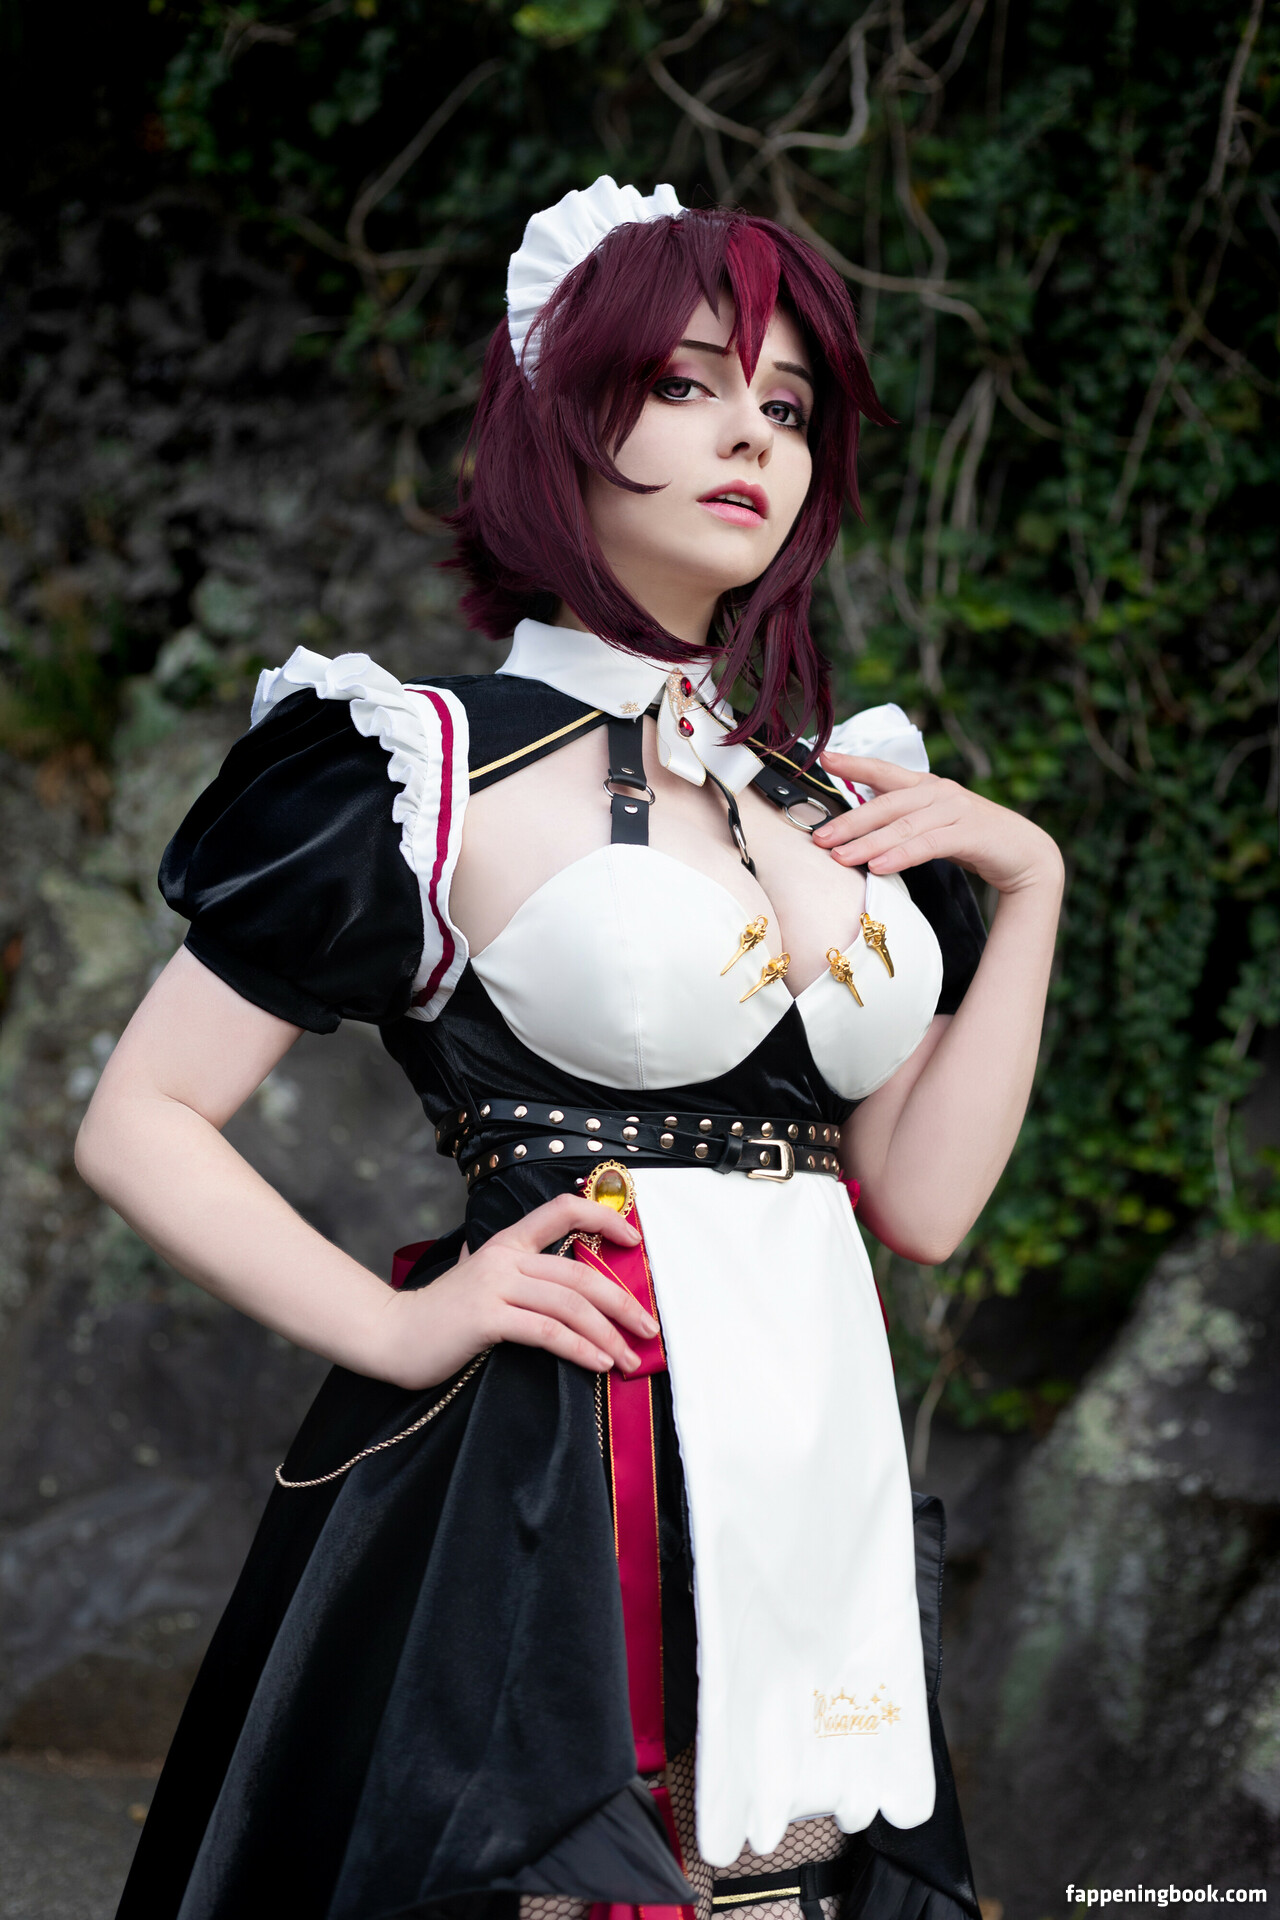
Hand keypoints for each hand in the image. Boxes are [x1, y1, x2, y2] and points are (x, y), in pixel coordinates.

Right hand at [379, 1192, 657, 1390]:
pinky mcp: (487, 1317)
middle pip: (580, 1272)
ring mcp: (495, 1285)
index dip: (604, 1217)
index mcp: (507, 1243)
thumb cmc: (440, 1315)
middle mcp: (505, 1257)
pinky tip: (598, 1363)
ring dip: (608, 1334)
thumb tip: (551, 1276)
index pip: (562, 1210)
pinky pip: (547, 1331)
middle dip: (623, 1302)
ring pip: (570, 1303)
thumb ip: (511, 1270)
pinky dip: (579, 1348)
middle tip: (649, 1328)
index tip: (635, 1239)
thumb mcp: (479, 1278)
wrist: (392, 1336)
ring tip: (629, 1359)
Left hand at [814, 753, 1061, 895]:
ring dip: (868, 843)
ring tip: (840, 857)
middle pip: (885, 804)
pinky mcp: (969, 833)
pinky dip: (901, 855)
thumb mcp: (933, 824)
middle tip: (819, 837)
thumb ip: (903, 819)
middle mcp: (939, 791)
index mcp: (927, 786)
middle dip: (849, 821)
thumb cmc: (973, 840)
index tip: (824, 757)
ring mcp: (955, 809)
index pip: (884, 771)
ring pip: (902, 826)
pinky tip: (879, 866)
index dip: (854, 764)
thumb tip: (860, 823)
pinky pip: (927, 844)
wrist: (1026, 854)